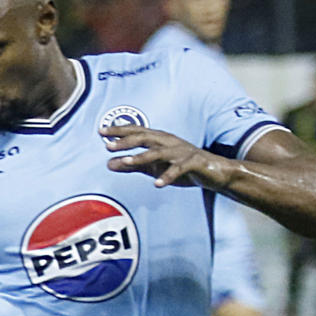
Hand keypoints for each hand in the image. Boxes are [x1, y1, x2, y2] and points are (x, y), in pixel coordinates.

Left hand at [102, 125, 223, 188]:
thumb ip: (132, 165)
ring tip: (127, 162)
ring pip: (158, 152)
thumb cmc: (182, 167)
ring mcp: (181, 152)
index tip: (101, 131)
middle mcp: (169, 142)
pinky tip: (157, 184)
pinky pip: (178, 169)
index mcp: (160, 139)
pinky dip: (168, 176)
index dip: (119, 131)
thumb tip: (109, 164)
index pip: (136, 131)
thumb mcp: (153, 167)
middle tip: (108, 146)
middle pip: (144, 138)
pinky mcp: (193, 163)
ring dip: (142, 157)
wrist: (214, 172)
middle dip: (126, 141)